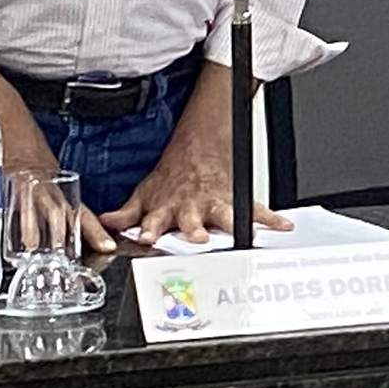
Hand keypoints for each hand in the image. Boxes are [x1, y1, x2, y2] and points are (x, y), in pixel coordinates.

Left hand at [104, 148, 289, 250]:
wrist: (199, 149)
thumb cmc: (173, 177)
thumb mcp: (144, 193)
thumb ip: (126, 213)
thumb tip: (106, 223)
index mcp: (167, 209)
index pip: (155, 221)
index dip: (150, 229)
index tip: (147, 237)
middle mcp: (191, 208)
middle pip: (193, 221)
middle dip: (195, 230)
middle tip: (199, 238)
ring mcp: (214, 205)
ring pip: (225, 216)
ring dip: (231, 225)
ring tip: (241, 234)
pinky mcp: (235, 200)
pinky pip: (255, 210)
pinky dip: (270, 218)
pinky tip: (282, 225)